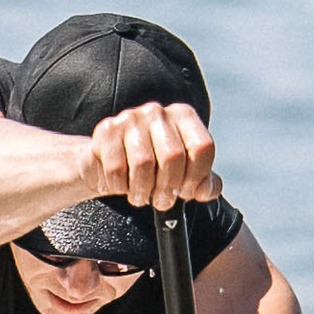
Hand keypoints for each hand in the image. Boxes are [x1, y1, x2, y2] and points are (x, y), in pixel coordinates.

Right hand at [86, 97, 218, 209]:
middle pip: (173, 156)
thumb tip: (206, 191)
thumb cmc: (153, 167)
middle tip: (162, 201)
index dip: (197, 177)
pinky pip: (116, 169)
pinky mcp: (106, 131)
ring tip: (142, 196)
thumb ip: (203, 183)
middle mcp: (158, 112)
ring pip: (143, 163)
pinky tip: (123, 186)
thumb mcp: (182, 173)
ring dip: (143, 191)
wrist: (109, 161)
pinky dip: (121, 186)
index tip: (186, 192)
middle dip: (168, 189)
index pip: (202, 147)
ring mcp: (130, 118)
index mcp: (184, 116)